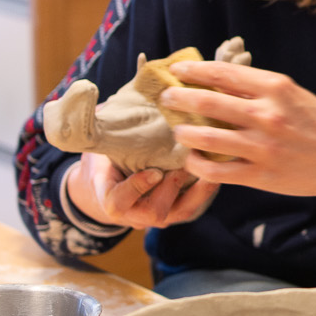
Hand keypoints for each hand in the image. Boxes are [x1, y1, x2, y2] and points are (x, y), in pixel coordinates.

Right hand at [64, 151, 219, 230]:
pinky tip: (217, 166)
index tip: (153, 171)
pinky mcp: (178, 210)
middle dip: (171, 188)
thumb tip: (97, 101)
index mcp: (111, 200)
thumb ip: (100, 136)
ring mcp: (159, 215)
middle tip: (184, 164)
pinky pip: (194, 205)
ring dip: (195, 189)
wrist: (110, 186)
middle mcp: (136, 214)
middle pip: (155, 212)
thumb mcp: (97, 150)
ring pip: (180, 211)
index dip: (135, 189)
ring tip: (206, 163)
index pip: (118, 203)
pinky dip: (206, 187)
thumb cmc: (104, 162)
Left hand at [161, 60, 315, 211]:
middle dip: (179, 98)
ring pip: (207, 137)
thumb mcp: (294, 95)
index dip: (193, 70)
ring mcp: (263, 147)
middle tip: (166, 98)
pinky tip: (192, 159)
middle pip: (207, 102)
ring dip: (185, 132)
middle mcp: (267, 115)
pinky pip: (217, 171)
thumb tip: (218, 81)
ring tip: (178, 130)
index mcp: (276, 88)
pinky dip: (198, 164)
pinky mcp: (261, 175)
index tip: (176, 69)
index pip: (222, 73)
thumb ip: (259, 89)